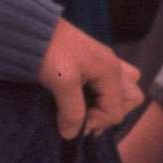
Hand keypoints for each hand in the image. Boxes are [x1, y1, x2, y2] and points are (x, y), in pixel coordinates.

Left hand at [36, 18, 141, 138]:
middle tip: (87, 119)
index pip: (116, 111)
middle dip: (111, 113)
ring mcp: (104, 61)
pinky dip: (103, 92)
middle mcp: (114, 65)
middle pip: (131, 98)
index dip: (96, 123)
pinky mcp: (92, 59)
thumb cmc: (48, 51)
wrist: (30, 27)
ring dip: (111, 102)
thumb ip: (71, 110)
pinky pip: (110, 80)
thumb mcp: (61, 82)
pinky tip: (83, 96)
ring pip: (124, 88)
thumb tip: (72, 134)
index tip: (73, 126)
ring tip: (88, 109)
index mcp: (111, 71)